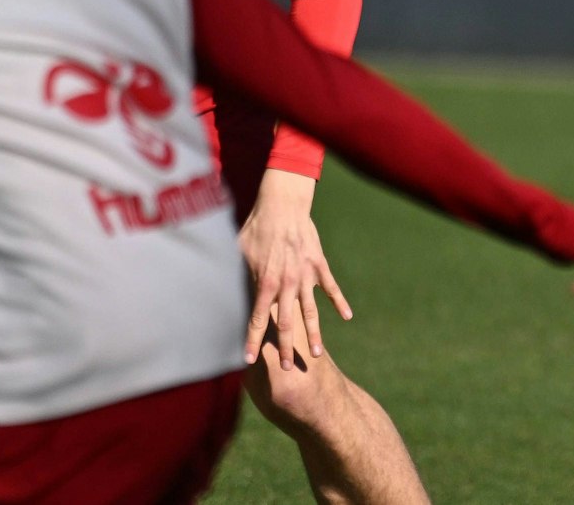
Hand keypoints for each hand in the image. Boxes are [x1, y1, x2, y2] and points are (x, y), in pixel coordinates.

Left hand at [240, 169, 350, 369]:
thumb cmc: (256, 226)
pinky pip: (331, 287)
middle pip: (287, 324)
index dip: (253, 341)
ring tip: (318, 354)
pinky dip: (340, 302)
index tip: (250, 360)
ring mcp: (306, 275)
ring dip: (314, 334)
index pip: (258, 319)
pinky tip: (347, 317)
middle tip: (289, 369)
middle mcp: (287, 284)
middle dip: (287, 348)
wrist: (283, 204)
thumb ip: (240, 275)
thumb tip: (226, 290)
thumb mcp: (240, 252)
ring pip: (311, 312)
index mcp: (266, 282)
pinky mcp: (319, 265)